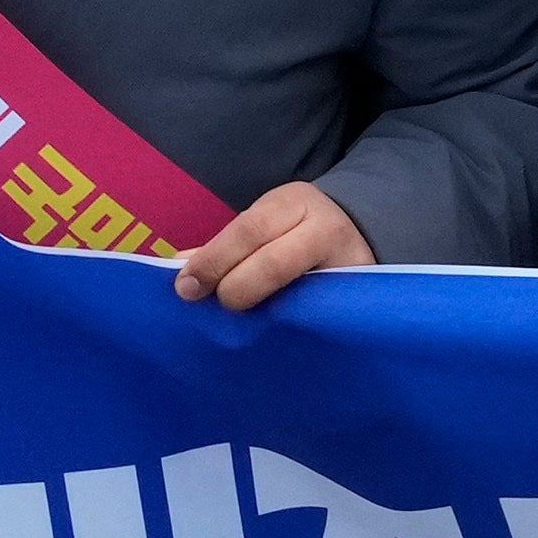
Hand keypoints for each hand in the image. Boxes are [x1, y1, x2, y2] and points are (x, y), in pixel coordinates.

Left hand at [170, 177, 370, 308]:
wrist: (358, 235)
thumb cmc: (295, 231)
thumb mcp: (264, 224)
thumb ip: (224, 245)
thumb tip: (179, 266)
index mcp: (293, 203)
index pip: (249, 230)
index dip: (214, 260)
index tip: (187, 287)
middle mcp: (324, 227)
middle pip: (273, 262)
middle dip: (235, 287)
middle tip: (216, 305)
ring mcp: (348, 262)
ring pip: (298, 293)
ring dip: (262, 311)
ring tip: (238, 324)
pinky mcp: (358, 295)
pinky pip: (318, 315)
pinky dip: (288, 325)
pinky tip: (267, 334)